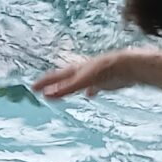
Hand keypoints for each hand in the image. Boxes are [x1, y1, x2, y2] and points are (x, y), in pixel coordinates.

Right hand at [34, 49, 159, 101]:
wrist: (128, 65)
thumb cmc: (105, 70)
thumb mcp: (83, 81)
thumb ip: (66, 89)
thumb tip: (47, 95)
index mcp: (75, 70)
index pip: (55, 76)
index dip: (44, 82)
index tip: (33, 88)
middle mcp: (83, 71)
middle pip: (64, 78)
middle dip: (53, 83)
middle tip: (42, 89)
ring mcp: (94, 75)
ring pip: (77, 81)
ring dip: (68, 86)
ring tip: (62, 91)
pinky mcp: (105, 80)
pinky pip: (93, 86)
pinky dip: (89, 90)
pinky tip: (90, 94)